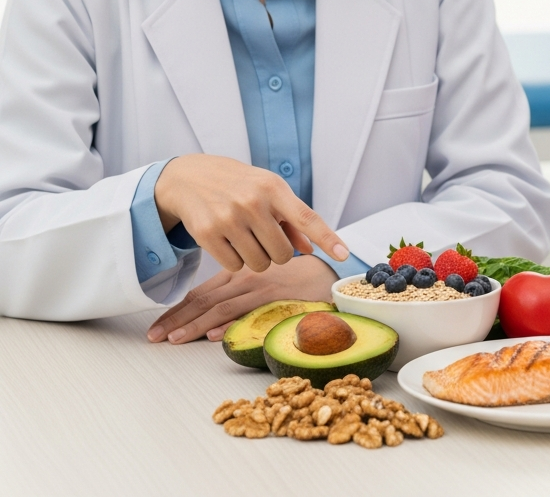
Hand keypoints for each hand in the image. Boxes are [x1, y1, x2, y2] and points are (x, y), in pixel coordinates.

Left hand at [147, 255, 337, 343]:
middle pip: (203, 300)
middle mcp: (245, 279)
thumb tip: (213, 327)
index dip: (177, 312)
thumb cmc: (295, 282)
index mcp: (239, 276)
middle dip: (176, 320)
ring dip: (194, 324)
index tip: (158, 329)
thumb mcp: (262, 285)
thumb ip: (240, 297)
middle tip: (153, 338)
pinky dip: (231, 323)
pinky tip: (215, 335)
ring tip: (173, 340)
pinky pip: (250, 311)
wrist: (330, 274)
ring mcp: (261, 288)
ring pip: (221, 306)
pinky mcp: (278, 297)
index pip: (201, 294)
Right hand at [154, 154, 347, 271]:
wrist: (189, 177)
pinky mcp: (207, 234)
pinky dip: (234, 260)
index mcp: (273, 188)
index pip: (307, 217)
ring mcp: (228, 218)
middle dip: (276, 253)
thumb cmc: (238, 184)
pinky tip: (227, 240)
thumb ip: (290, 219)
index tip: (344, 255)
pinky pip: (234, 266)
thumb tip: (309, 248)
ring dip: (256, 258)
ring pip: (258, 264)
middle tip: (264, 238)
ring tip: (245, 237)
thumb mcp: (266, 190)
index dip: (327, 238)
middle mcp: (253, 202)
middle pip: (282, 254)